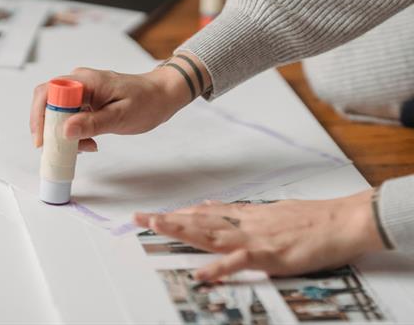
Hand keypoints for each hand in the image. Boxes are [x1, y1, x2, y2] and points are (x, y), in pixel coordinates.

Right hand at [30, 52, 209, 150]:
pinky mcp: (88, 101)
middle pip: (48, 103)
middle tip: (62, 150)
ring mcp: (84, 91)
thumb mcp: (121, 116)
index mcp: (86, 81)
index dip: (40, 117)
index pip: (48, 93)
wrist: (162, 96)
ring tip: (86, 147)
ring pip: (59, 113)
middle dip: (50, 129)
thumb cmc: (147, 102)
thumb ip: (93, 123)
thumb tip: (65, 131)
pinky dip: (76, 133)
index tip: (44, 141)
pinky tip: (90, 142)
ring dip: (65, 134)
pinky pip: (72, 117)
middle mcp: (80, 82)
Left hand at [134, 189, 385, 279]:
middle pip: (199, 220)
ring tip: (157, 227)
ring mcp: (254, 238)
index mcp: (246, 215)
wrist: (339, 221)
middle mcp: (244, 224)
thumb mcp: (270, 211)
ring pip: (211, 233)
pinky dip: (219, 267)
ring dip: (182, 230)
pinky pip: (240, 262)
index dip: (179, 214)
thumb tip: (218, 206)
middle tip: (141, 217)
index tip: (157, 214)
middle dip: (169, 220)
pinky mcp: (269, 255)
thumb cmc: (309, 218)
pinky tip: (201, 272)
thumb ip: (242, 212)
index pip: (205, 212)